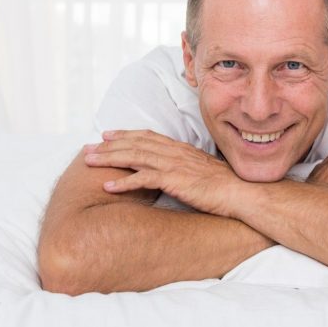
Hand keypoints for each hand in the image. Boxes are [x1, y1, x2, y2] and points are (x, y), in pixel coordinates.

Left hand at [83, 130, 241, 216]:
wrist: (240, 192)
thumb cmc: (223, 184)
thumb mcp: (200, 169)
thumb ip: (184, 166)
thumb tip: (173, 171)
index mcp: (179, 148)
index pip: (146, 136)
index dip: (125, 134)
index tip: (107, 135)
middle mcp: (173, 152)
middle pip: (134, 144)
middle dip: (108, 145)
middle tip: (87, 147)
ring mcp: (173, 165)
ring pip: (134, 157)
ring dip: (109, 159)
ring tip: (89, 162)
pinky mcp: (174, 180)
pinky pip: (143, 179)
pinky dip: (123, 183)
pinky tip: (107, 186)